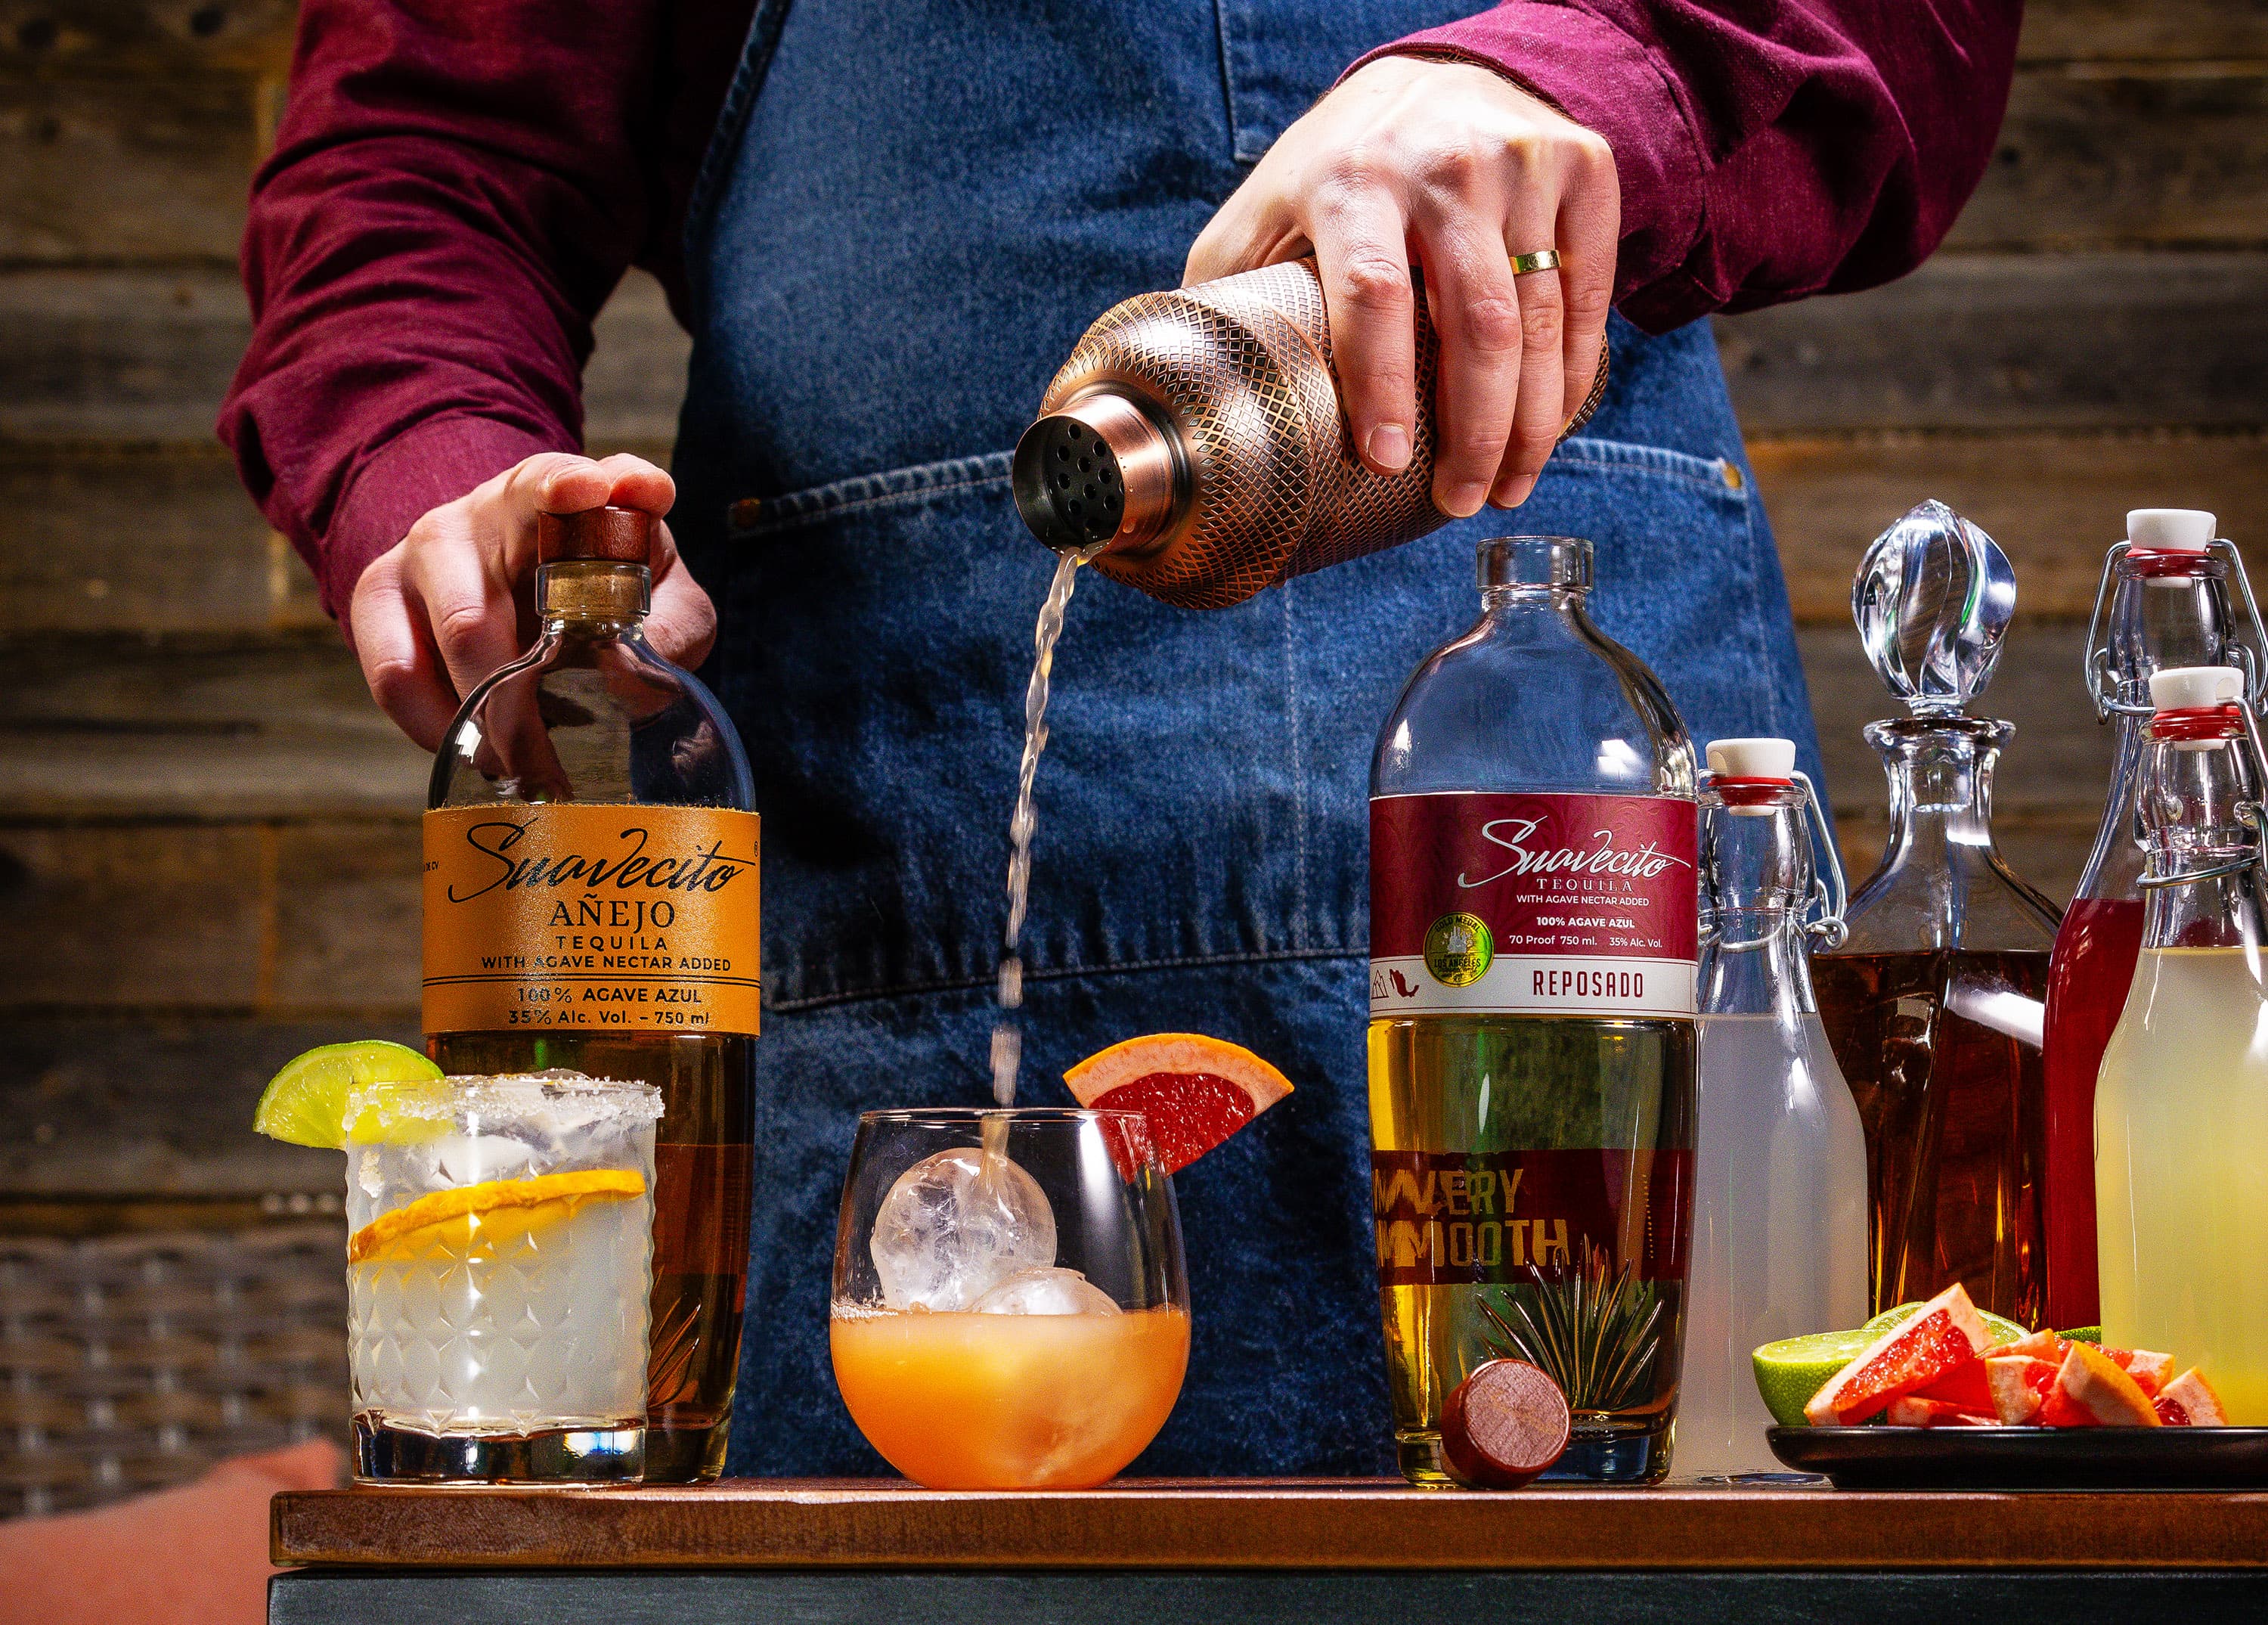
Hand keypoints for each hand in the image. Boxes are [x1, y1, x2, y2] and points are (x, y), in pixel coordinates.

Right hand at [348, 452, 715, 750]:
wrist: (532, 581)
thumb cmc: (608, 589)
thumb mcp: (665, 603)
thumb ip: (674, 630)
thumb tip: (626, 678)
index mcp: (564, 495)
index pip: (558, 479)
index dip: (570, 486)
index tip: (591, 492)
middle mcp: (489, 509)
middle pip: (483, 609)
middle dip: (515, 700)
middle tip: (546, 765)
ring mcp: (428, 547)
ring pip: (441, 642)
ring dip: (482, 719)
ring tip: (519, 767)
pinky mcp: (381, 591)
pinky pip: (393, 672)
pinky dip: (436, 725)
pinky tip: (476, 749)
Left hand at [1187, 56, 1615, 514]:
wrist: (1433, 74)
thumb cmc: (1337, 168)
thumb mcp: (1266, 209)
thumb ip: (1230, 289)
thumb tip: (1182, 392)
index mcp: (1351, 180)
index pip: (1374, 293)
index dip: (1383, 386)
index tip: (1388, 462)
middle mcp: (1444, 166)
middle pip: (1475, 323)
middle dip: (1474, 431)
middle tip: (1460, 502)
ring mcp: (1522, 165)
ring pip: (1542, 320)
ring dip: (1531, 423)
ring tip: (1506, 485)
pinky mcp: (1582, 170)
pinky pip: (1587, 296)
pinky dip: (1575, 374)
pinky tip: (1550, 426)